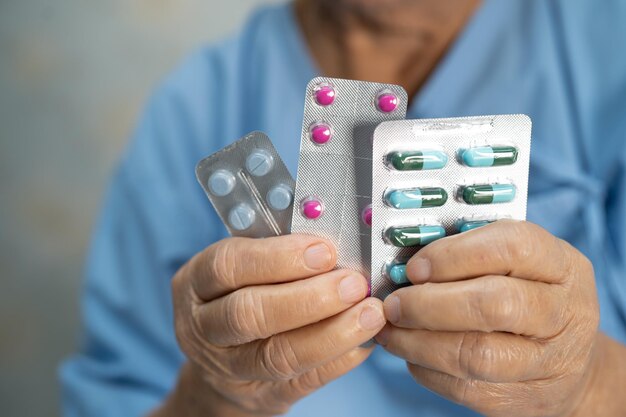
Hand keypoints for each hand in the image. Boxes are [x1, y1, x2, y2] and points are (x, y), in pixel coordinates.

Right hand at [161, 235, 384, 415]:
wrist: (222, 364)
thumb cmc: (241, 296)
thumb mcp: (244, 267)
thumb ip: (278, 253)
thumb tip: (337, 241)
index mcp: (195, 284)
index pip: (228, 266)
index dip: (277, 258)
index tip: (324, 251)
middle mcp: (202, 328)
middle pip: (249, 314)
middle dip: (309, 298)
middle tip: (354, 284)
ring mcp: (227, 369)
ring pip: (277, 355)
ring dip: (332, 333)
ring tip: (370, 313)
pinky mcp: (259, 397)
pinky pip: (303, 382)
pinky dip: (338, 360)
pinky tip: (364, 342)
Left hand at [375, 220, 600, 416]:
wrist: (569, 363)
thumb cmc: (529, 297)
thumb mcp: (518, 264)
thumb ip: (472, 255)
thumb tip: (408, 266)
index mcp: (563, 266)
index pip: (512, 247)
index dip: (453, 255)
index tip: (414, 267)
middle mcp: (565, 313)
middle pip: (494, 304)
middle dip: (429, 303)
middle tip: (393, 303)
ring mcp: (549, 362)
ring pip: (476, 354)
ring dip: (419, 341)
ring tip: (391, 329)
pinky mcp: (525, 400)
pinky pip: (465, 387)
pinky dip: (427, 369)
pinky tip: (411, 352)